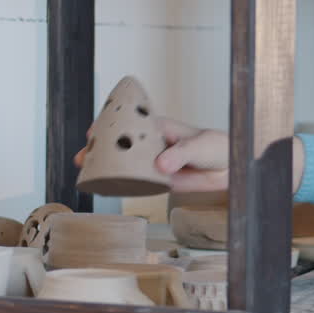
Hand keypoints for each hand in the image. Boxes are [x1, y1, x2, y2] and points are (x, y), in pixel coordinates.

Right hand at [73, 117, 230, 192]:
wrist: (231, 167)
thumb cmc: (217, 147)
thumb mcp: (200, 146)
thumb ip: (180, 154)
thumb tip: (161, 164)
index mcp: (160, 128)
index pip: (130, 123)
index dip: (109, 126)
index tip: (92, 132)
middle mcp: (154, 144)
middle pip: (123, 145)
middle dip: (101, 149)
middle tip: (83, 158)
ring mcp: (155, 162)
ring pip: (127, 164)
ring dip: (108, 169)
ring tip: (87, 174)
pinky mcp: (160, 181)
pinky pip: (138, 182)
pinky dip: (123, 185)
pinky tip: (108, 188)